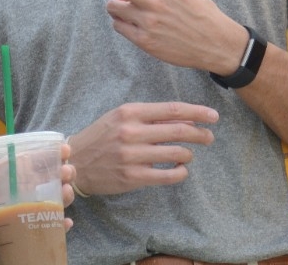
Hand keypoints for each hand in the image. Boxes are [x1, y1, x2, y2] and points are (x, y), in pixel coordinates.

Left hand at [0, 145, 75, 247]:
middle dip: (65, 172)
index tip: (65, 149)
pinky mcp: (27, 224)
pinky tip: (66, 222)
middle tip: (67, 172)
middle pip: (53, 177)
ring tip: (66, 192)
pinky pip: (48, 224)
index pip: (38, 157)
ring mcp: (29, 205)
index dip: (54, 152)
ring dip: (66, 194)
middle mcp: (26, 186)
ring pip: (55, 198)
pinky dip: (60, 224)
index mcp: (15, 169)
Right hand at [67, 101, 216, 195]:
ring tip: (187, 155)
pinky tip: (179, 169)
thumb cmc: (101, 136)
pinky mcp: (133, 177)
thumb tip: (185, 120)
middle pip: (178, 131)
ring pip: (176, 153)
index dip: (197, 112)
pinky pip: (168, 175)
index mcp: (130, 112)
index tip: (213, 116)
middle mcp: (131, 132)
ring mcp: (132, 156)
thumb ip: (150, 117)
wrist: (75, 161)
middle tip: (209, 137)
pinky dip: (180, 172)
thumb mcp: (121, 118)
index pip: (172, 110)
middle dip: (200, 134)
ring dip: (188, 154)